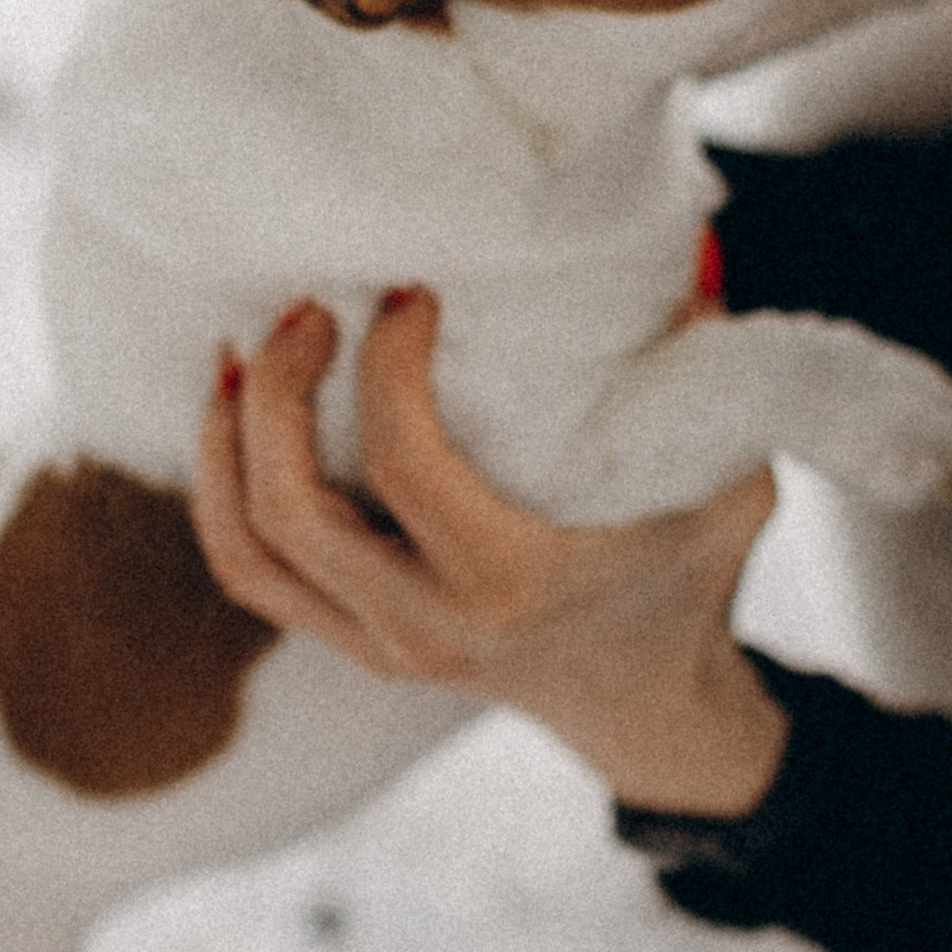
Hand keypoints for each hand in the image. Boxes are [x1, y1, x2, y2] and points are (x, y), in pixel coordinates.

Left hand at [191, 290, 788, 812]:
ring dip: (226, 443)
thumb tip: (686, 247)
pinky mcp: (354, 641)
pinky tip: (232, 413)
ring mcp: (381, 644)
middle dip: (278, 393)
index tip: (410, 293)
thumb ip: (708, 372)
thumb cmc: (688, 576)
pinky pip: (252, 571)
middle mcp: (428, 625)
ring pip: (248, 550)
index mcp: (512, 582)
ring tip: (241, 352)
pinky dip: (222, 490)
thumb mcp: (729, 479)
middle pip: (290, 510)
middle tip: (309, 308)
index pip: (403, 465)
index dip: (386, 367)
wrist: (649, 704)